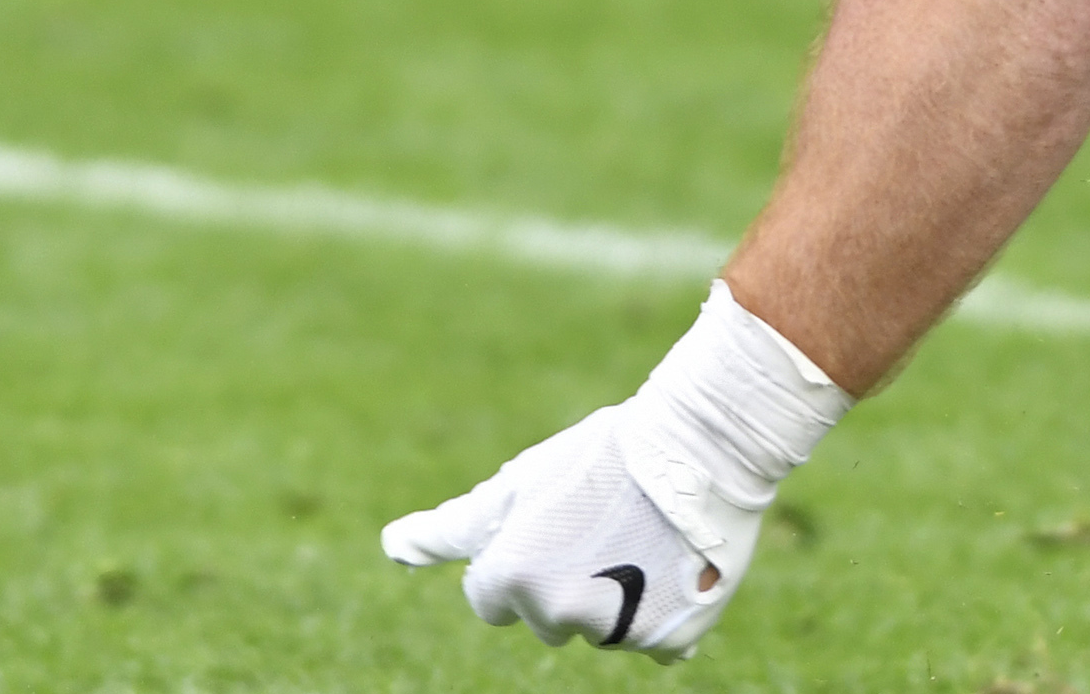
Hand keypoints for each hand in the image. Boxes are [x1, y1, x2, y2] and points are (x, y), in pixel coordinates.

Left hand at [380, 281, 847, 661]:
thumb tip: (392, 548)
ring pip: (596, 627)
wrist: (698, 447)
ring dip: (610, 594)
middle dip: (561, 581)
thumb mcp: (517, 484)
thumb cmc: (598, 457)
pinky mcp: (667, 641)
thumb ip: (451, 529)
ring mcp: (614, 635)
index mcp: (511, 579)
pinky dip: (658, 610)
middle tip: (598, 525)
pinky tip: (671, 564)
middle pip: (543, 615)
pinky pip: (650, 639)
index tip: (545, 527)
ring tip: (639, 535)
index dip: (516, 556)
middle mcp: (557, 616)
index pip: (488, 597)